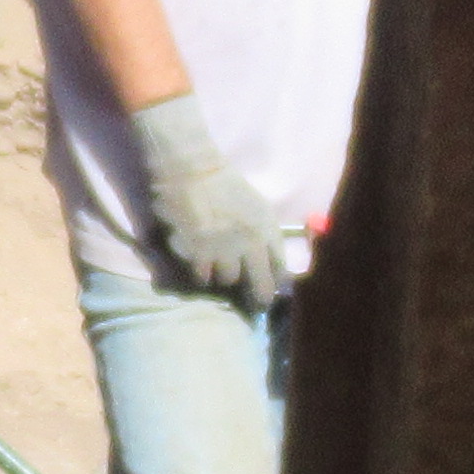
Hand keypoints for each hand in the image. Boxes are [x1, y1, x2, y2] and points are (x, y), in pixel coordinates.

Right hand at [130, 94, 287, 311]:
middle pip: (260, 286)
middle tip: (254, 304)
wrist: (192, 170)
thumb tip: (270, 265)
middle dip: (258, 297)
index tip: (272, 289)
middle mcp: (251, 244)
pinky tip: (197, 261)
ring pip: (228, 280)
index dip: (277, 283)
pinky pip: (202, 276)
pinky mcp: (199, 254)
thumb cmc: (224, 184)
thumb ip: (264, 235)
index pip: (281, 269)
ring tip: (216, 266)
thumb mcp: (257, 206)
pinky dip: (200, 272)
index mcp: (268, 229)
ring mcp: (225, 251)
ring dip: (222, 276)